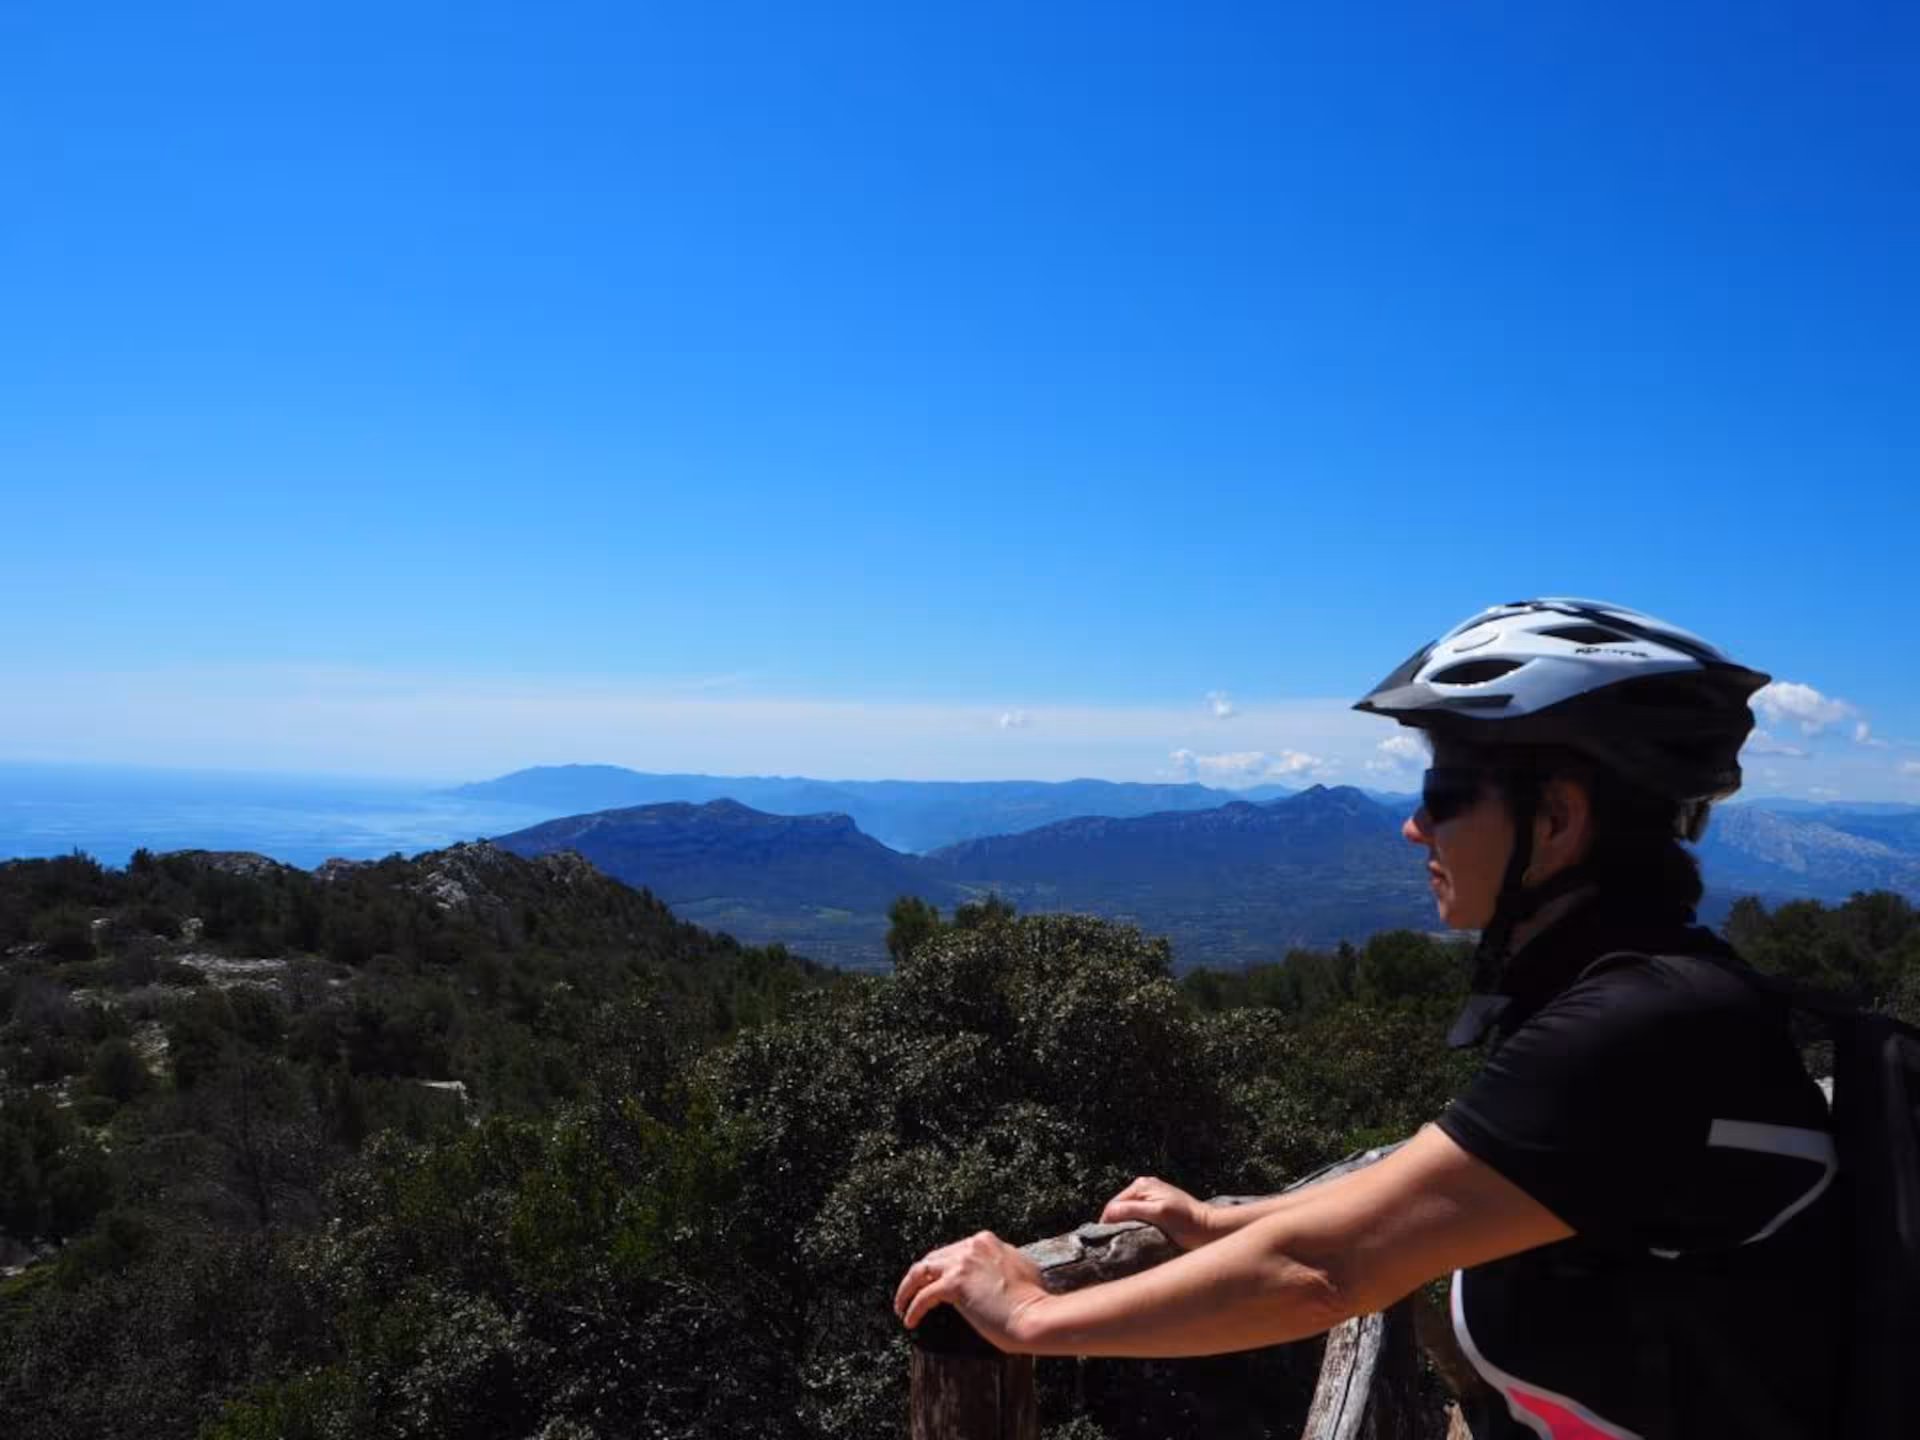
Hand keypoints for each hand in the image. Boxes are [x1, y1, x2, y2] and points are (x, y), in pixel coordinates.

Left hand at [894, 1231, 1049, 1349]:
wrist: (1035, 1315)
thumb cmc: (1033, 1300)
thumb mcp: (1020, 1268)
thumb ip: (1002, 1262)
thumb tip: (991, 1272)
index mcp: (986, 1241)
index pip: (953, 1251)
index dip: (940, 1268)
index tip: (934, 1282)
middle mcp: (972, 1246)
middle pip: (933, 1259)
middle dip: (920, 1277)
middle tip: (911, 1294)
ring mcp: (962, 1263)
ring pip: (921, 1272)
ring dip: (906, 1289)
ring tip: (901, 1306)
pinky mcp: (955, 1284)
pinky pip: (924, 1296)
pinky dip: (913, 1308)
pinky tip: (910, 1321)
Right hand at [1100, 1175, 1214, 1249]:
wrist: (1210, 1228)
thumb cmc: (1187, 1223)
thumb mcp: (1158, 1214)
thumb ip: (1132, 1210)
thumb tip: (1108, 1214)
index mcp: (1142, 1185)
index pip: (1113, 1205)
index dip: (1108, 1223)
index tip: (1109, 1242)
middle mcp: (1144, 1186)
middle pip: (1119, 1208)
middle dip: (1116, 1224)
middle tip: (1118, 1244)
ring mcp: (1151, 1196)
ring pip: (1128, 1213)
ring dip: (1126, 1226)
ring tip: (1129, 1241)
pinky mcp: (1157, 1206)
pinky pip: (1138, 1216)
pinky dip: (1136, 1226)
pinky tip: (1140, 1236)